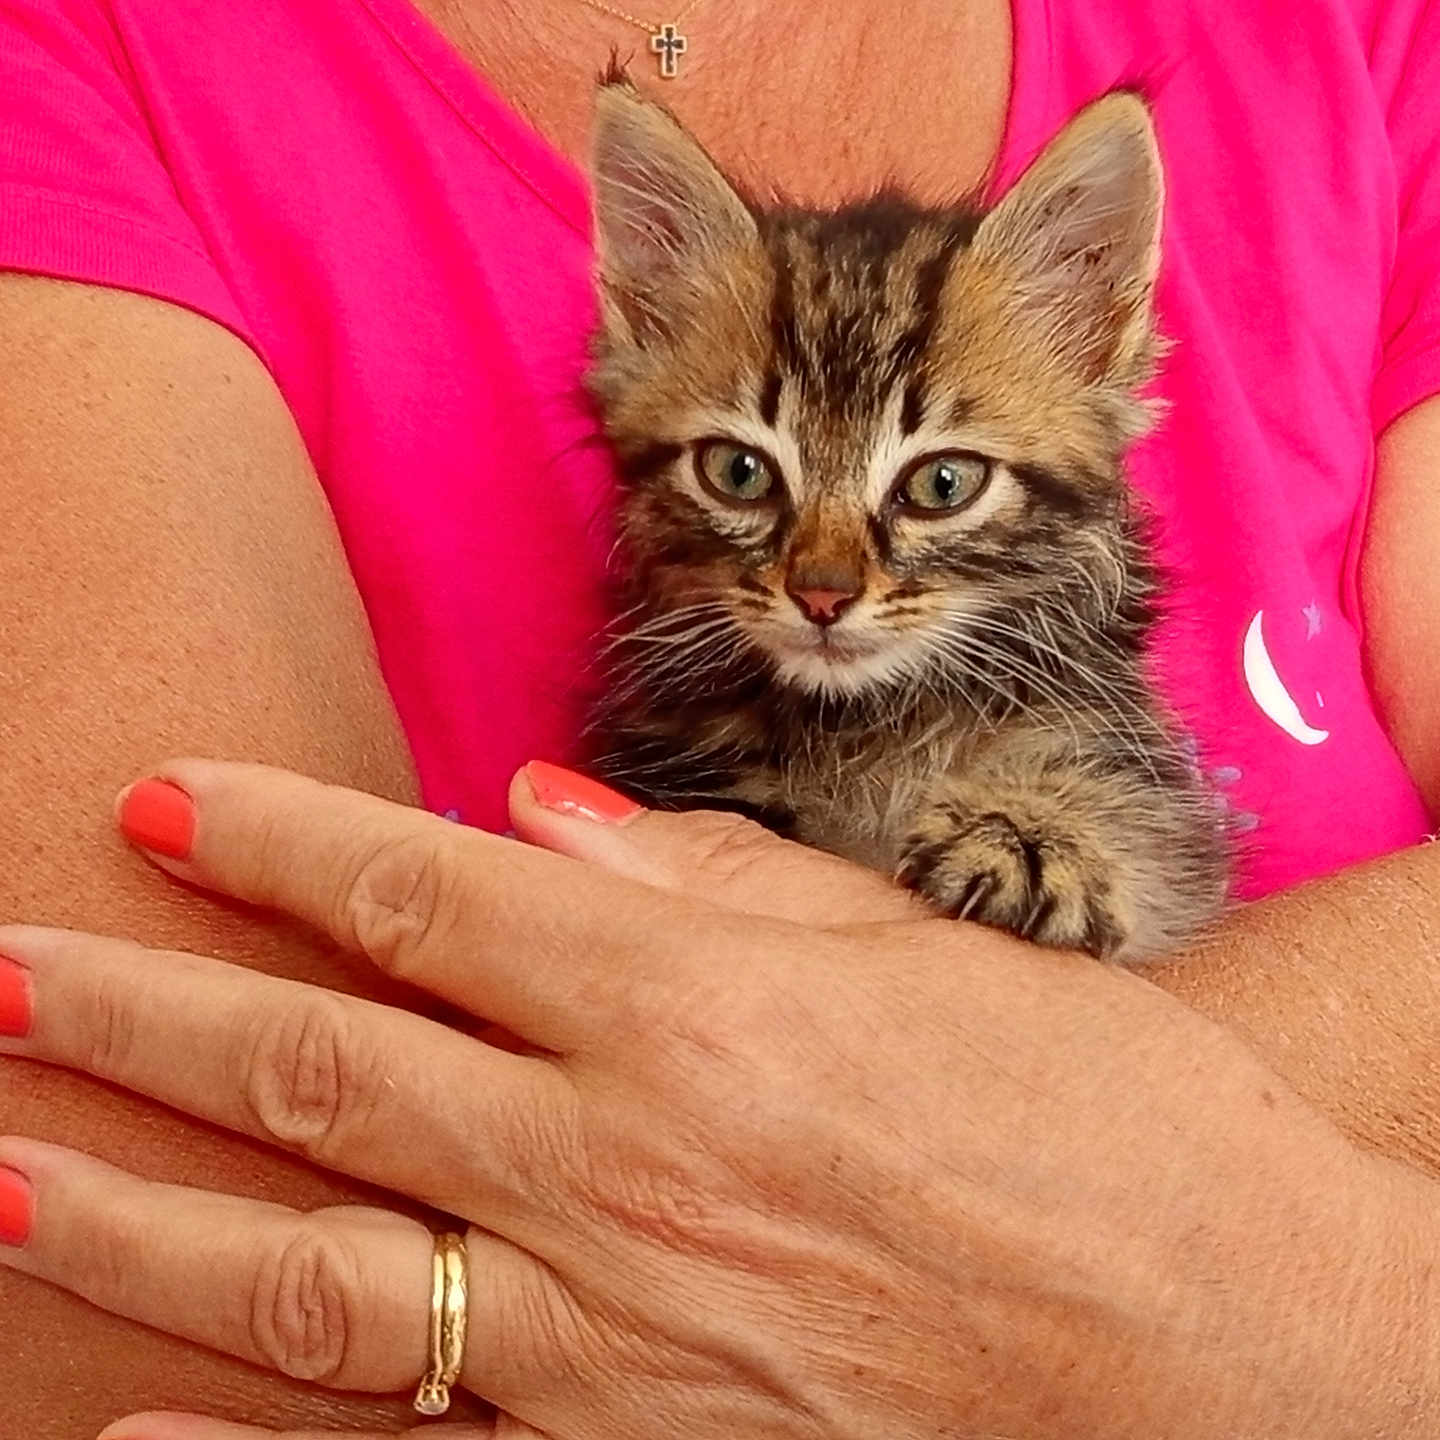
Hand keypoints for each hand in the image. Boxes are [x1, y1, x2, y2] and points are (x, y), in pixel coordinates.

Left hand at [0, 761, 1432, 1439]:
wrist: (1232, 1338)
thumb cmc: (1095, 1109)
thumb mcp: (911, 942)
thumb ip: (700, 876)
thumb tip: (536, 811)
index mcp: (696, 1002)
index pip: (423, 895)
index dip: (274, 837)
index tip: (161, 800)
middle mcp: (625, 1163)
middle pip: (325, 1064)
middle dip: (139, 1004)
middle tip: (4, 960)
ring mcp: (619, 1340)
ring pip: (316, 1270)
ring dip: (137, 1213)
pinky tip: (117, 1436)